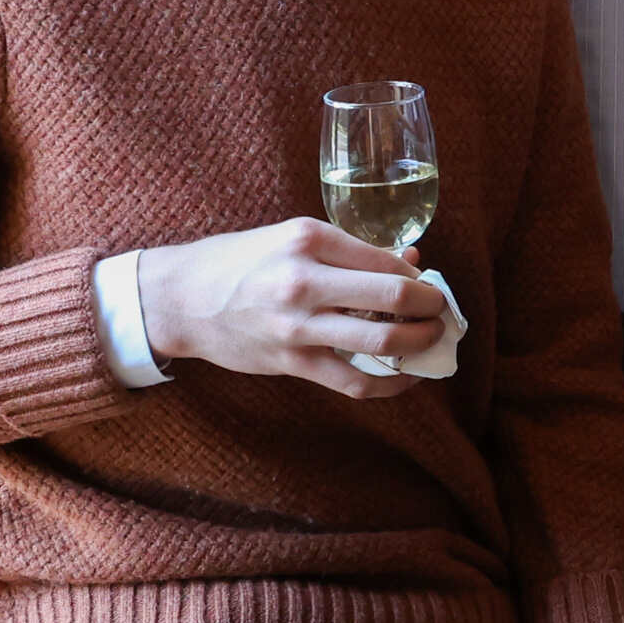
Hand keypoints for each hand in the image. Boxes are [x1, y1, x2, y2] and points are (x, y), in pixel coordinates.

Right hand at [136, 220, 445, 394]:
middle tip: (442, 312)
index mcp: (308, 238)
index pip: (386, 260)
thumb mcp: (292, 238)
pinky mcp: (292, 361)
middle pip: (395, 297)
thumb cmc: (240, 262)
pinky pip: (355, 381)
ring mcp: (298, 325)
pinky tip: (407, 378)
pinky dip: (391, 384)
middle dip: (433, 307)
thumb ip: (351, 250)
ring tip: (432, 341)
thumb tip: (411, 262)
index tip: (426, 286)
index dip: (418, 277)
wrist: (180, 299)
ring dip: (420, 344)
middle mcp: (304, 280)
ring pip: (382, 342)